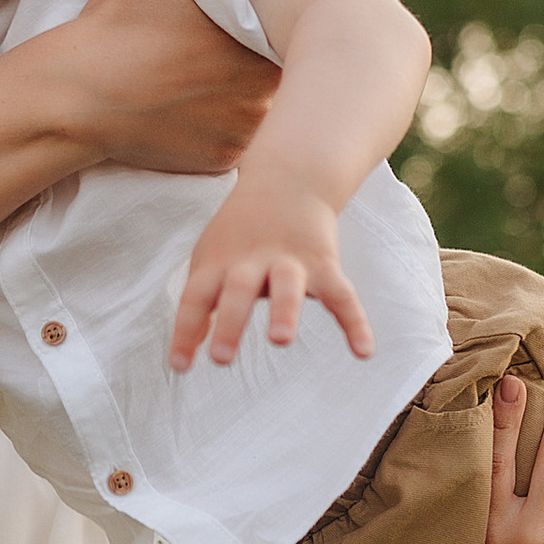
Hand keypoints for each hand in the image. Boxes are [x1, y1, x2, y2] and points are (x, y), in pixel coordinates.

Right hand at [58, 0, 278, 176]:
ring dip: (251, 92)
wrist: (74, 98)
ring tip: (211, 73)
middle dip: (268, 54)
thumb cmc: (121, 19)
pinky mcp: (223, 161)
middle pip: (288, 69)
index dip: (282, 15)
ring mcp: (247, 132)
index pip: (298, 27)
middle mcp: (268, 92)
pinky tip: (195, 107)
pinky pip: (241, 143)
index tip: (258, 8)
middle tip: (228, 40)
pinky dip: (226, 126)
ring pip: (268, 107)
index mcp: (266, 40)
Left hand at [170, 166, 375, 370]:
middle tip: (221, 358)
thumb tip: (185, 352)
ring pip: (286, 288)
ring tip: (280, 339)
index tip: (179, 366)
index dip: (184, 332)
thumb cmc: (241, 231)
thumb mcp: (211, 259)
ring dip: (283, 312)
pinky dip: (355, 322)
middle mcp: (252, 262)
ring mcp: (289, 261)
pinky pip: (341, 295)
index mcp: (219, 262)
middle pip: (237, 292)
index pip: (195, 298)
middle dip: (229, 323)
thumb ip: (200, 305)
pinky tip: (364, 351)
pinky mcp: (323, 263)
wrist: (289, 178)